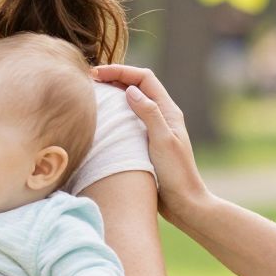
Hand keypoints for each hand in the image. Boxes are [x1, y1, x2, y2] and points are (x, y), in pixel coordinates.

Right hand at [92, 64, 213, 224]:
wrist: (185, 204)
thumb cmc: (176, 174)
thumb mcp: (162, 141)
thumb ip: (149, 113)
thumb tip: (131, 90)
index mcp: (169, 111)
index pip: (144, 78)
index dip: (121, 71)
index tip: (97, 73)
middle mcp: (162, 116)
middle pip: (137, 86)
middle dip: (115, 78)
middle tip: (89, 79)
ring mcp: (154, 130)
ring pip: (132, 102)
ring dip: (114, 94)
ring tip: (93, 94)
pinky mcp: (146, 144)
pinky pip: (129, 120)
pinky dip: (115, 114)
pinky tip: (102, 121)